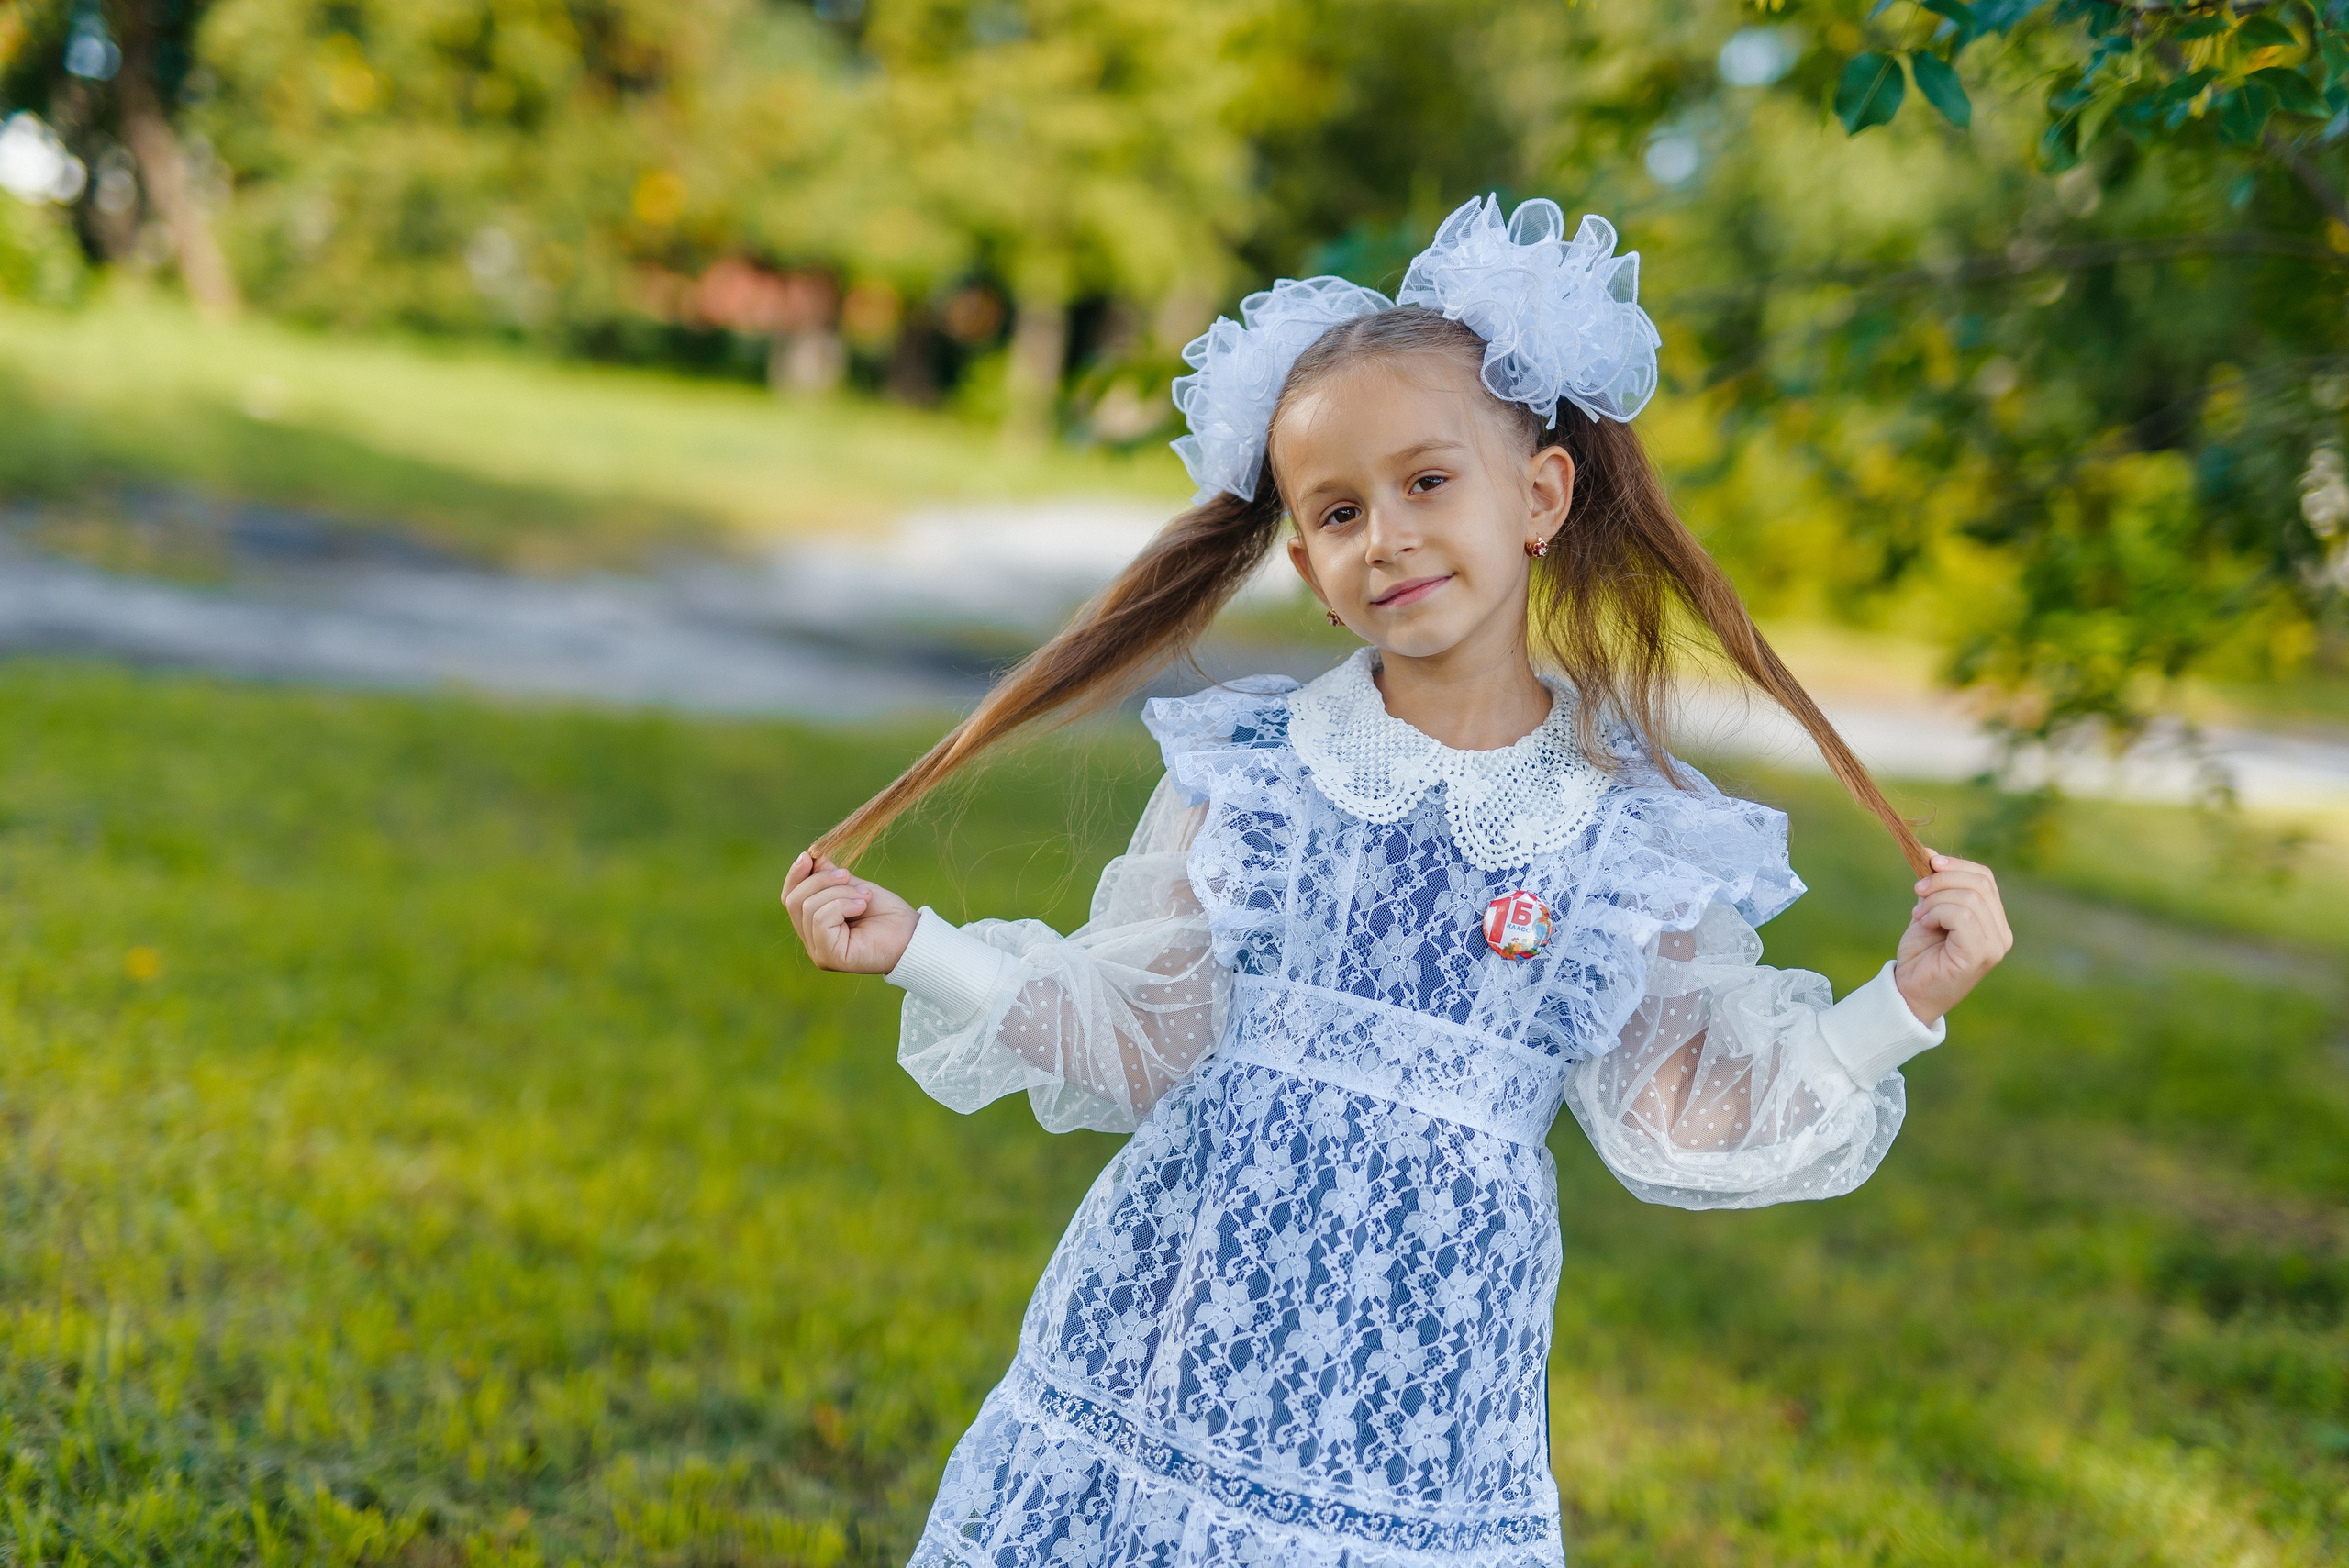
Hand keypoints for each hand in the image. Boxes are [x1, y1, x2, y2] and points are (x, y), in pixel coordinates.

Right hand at [783, 851, 918, 974]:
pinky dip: (841, 905)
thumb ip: (829, 876)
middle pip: (794, 900)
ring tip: (864, 896)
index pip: (790, 898)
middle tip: (848, 875)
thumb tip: (812, 857)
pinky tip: (861, 906)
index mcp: (814, 925)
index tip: (808, 856)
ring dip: (839, 892)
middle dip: (821, 880)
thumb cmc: (885, 913)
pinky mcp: (828, 956)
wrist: (911, 934)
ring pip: (809, 907)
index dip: (795, 875)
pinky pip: (820, 919)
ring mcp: (818, 951)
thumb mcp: (854, 887)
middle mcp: (812, 940)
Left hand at [1894, 850, 2013, 1026]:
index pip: (1985, 879)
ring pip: (1969, 898)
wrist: (1909, 992)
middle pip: (1979, 884)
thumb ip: (1934, 887)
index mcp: (1993, 922)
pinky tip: (1926, 924)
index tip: (1928, 862)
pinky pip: (1962, 915)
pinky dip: (1937, 913)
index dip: (1956, 865)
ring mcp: (1994, 945)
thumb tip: (1929, 853)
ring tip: (1920, 916)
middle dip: (1942, 880)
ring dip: (1935, 900)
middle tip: (1917, 892)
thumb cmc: (1920, 956)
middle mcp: (2001, 934)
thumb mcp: (1927, 912)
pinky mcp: (1980, 954)